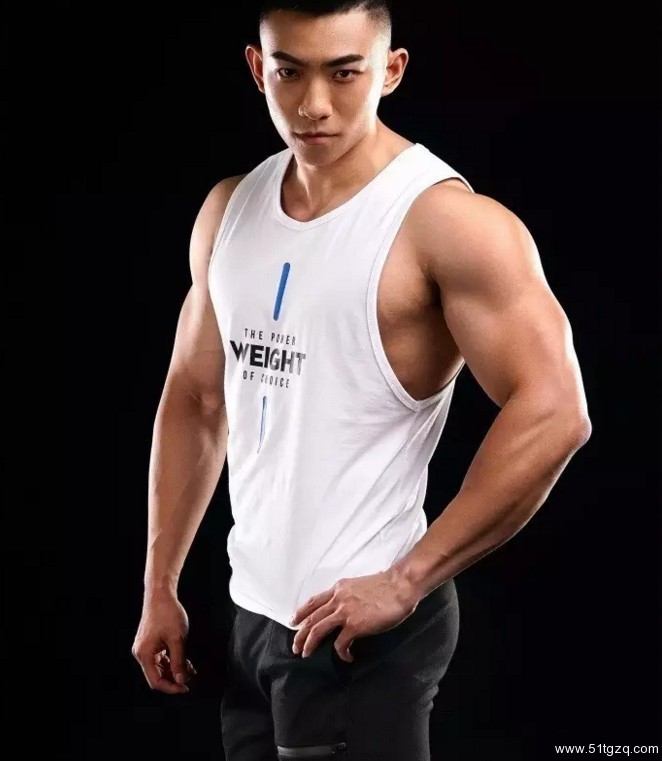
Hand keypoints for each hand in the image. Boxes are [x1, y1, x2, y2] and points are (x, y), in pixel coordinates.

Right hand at [132, 592, 196, 693]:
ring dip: (174, 669)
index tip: (185, 687)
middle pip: (157, 675)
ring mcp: (145, 647)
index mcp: (144, 654)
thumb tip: (181, 680)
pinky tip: (184, 660)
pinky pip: (160, 657)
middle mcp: (141, 652)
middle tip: (190, 676)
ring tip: (190, 668)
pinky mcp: (150, 642)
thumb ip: (179, 661)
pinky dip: (171, 660)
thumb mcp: (177, 639)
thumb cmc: (167, 613)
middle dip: (174, 677)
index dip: (172, 687)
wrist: (160, 594)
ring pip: (159, 667)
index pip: (156, 681)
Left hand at [290, 568, 419, 662]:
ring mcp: (345, 612)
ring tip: (306, 654)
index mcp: (339, 588)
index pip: (313, 601)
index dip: (301, 613)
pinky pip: (340, 643)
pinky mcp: (355, 625)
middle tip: (296, 646)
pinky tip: (347, 656)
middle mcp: (338, 599)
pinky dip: (341, 653)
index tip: (294, 622)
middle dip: (300, 634)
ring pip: (318, 630)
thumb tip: (345, 608)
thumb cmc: (386, 586)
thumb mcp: (359, 585)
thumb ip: (348, 596)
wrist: (399, 586)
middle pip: (311, 618)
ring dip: (309, 644)